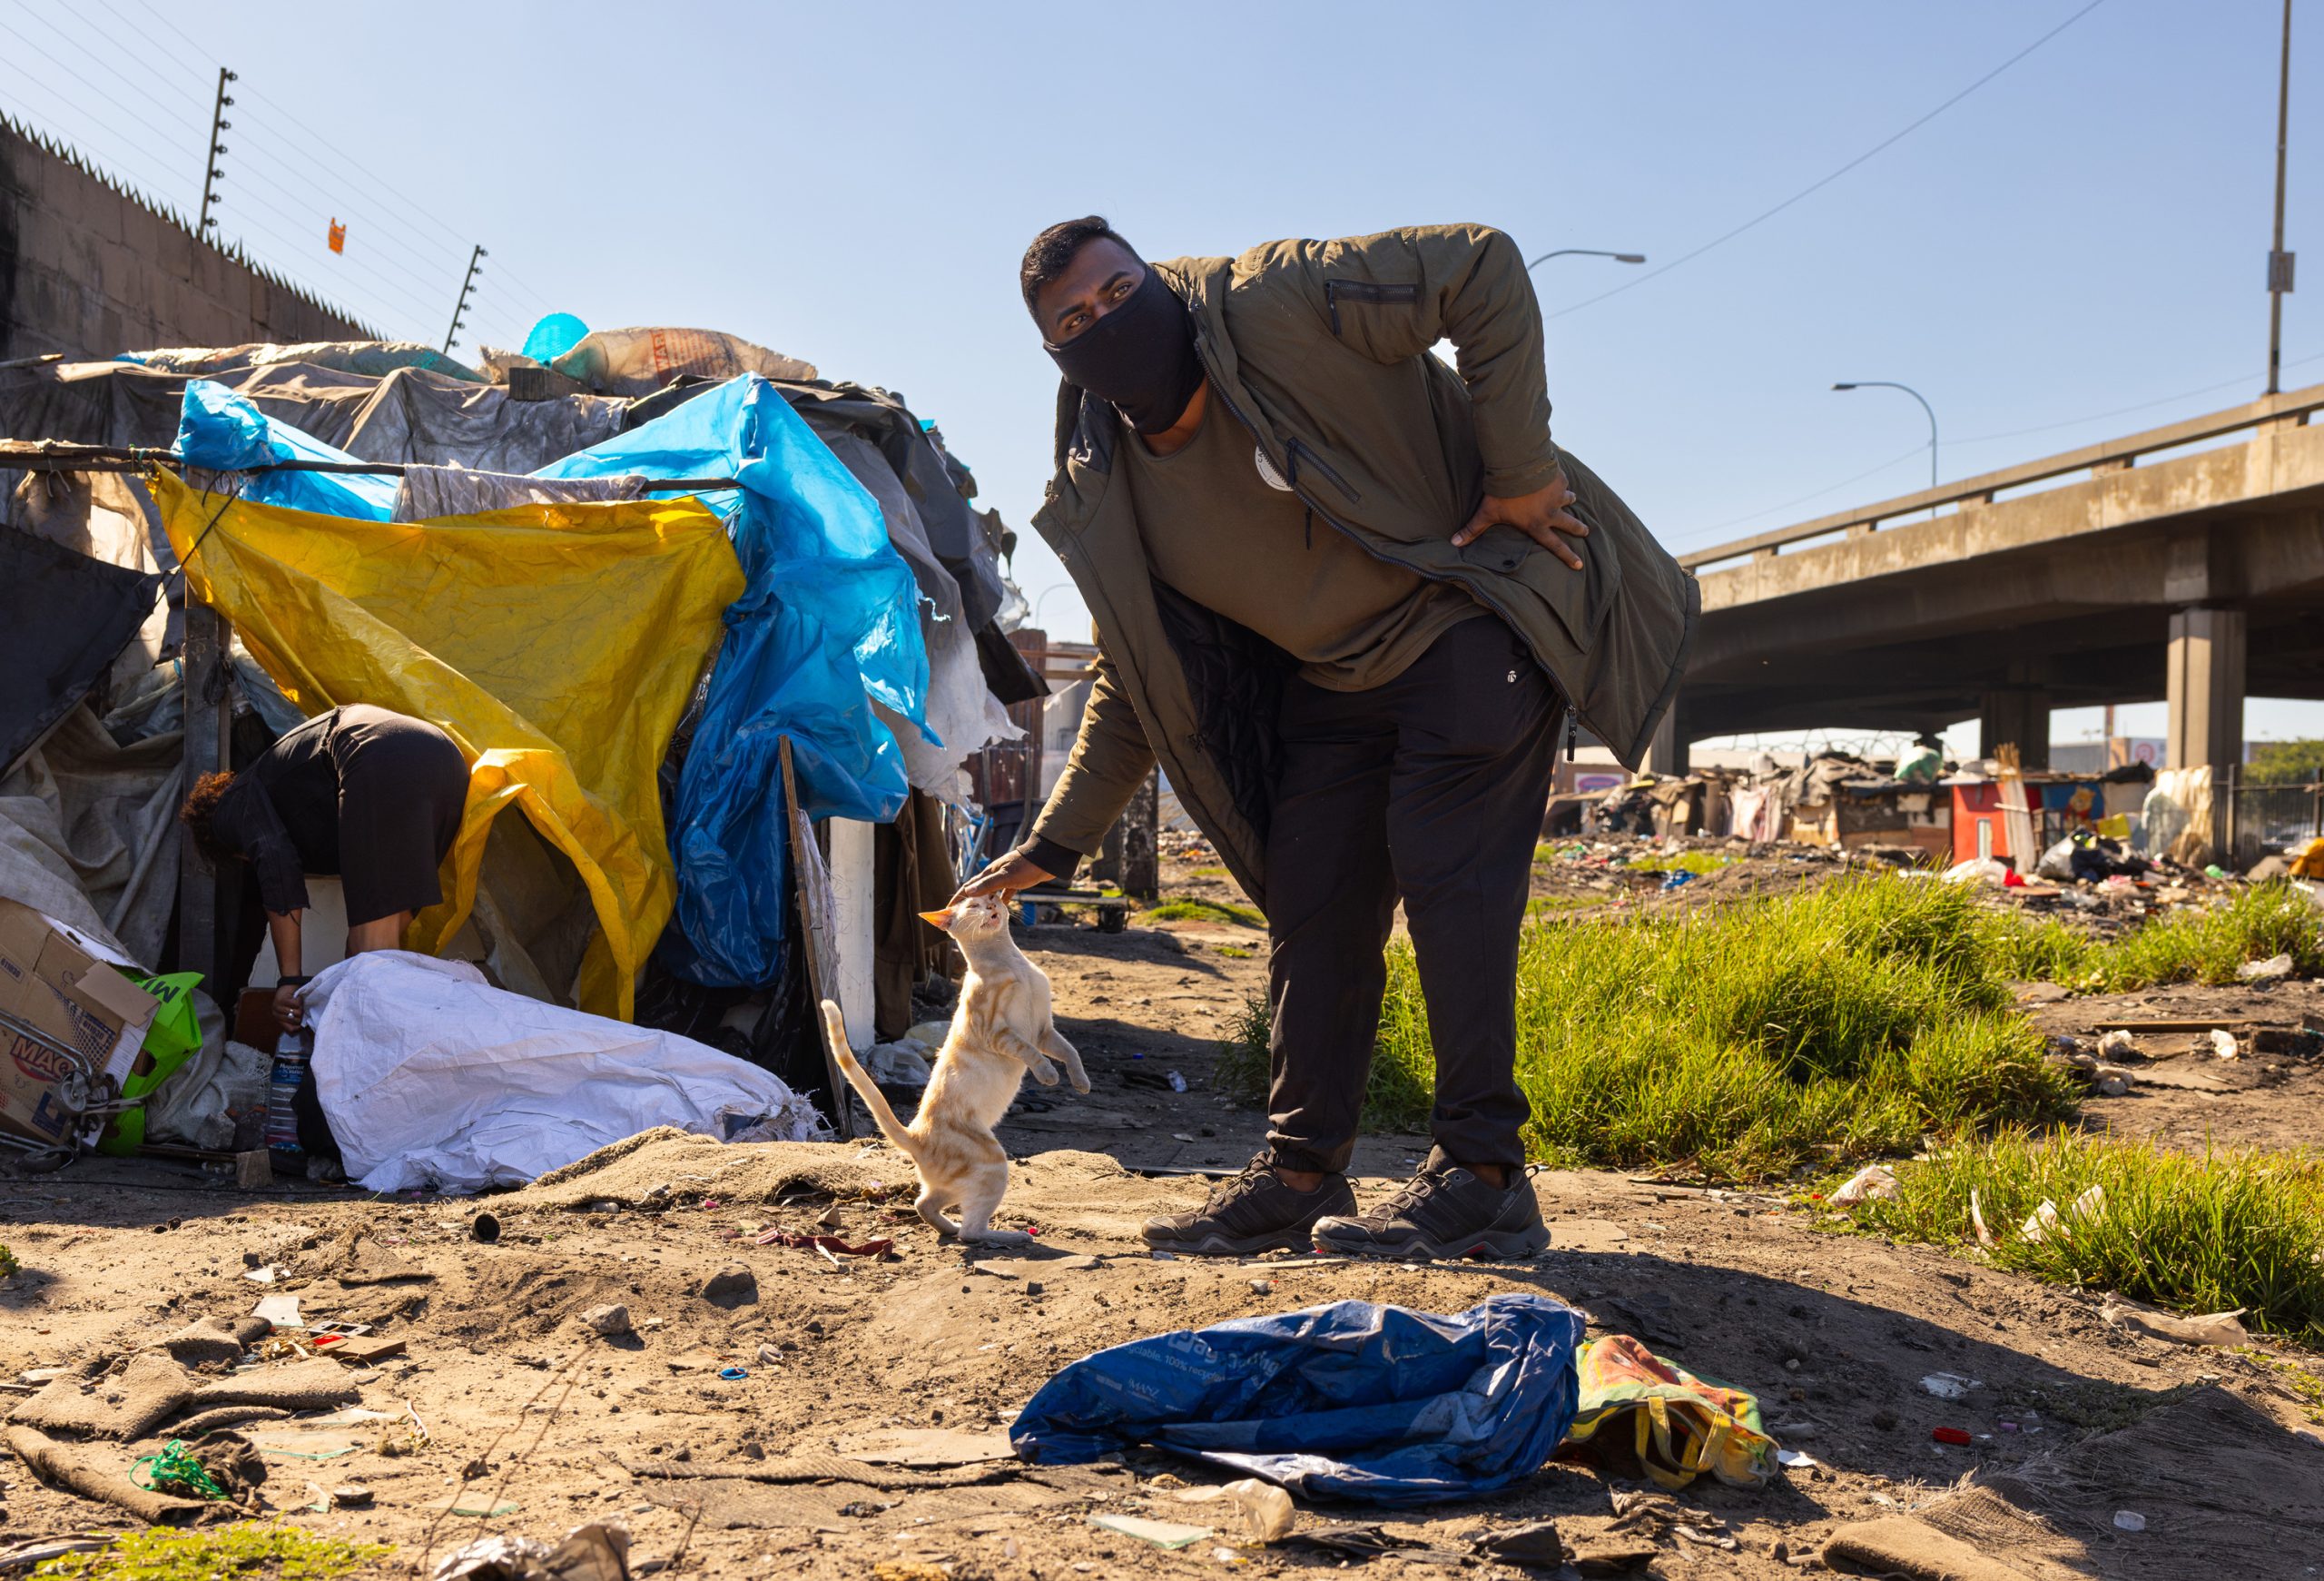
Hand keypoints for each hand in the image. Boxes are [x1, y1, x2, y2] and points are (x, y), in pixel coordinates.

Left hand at [272, 983, 303, 1031]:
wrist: (289, 983)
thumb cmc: (291, 998)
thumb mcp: (289, 1010)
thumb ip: (292, 1018)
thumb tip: (301, 1027)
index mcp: (278, 1018)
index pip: (290, 1029)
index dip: (298, 1027)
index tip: (303, 1024)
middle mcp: (276, 1013)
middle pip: (295, 1021)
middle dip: (302, 1015)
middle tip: (301, 1009)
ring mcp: (278, 1007)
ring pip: (297, 1013)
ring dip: (301, 1007)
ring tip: (299, 1003)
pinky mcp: (283, 1000)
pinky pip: (297, 1005)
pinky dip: (300, 1000)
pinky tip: (298, 998)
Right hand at [951, 851, 1052, 904]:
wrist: (1046, 859)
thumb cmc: (1025, 867)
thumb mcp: (1005, 877)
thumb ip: (988, 884)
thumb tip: (968, 891)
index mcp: (989, 873)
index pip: (969, 886)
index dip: (959, 897)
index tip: (949, 909)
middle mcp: (994, 875)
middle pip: (978, 889)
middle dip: (968, 901)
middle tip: (961, 914)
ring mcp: (1005, 878)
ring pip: (991, 892)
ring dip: (984, 902)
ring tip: (979, 914)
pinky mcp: (1016, 881)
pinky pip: (1005, 894)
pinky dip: (1001, 901)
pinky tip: (1000, 909)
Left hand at [1452, 468, 1587, 569]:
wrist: (1517, 467)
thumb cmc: (1501, 494)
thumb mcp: (1486, 513)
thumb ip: (1473, 529)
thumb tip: (1455, 543)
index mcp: (1537, 525)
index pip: (1554, 545)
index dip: (1567, 556)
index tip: (1579, 564)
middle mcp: (1552, 512)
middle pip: (1570, 524)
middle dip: (1579, 529)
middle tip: (1586, 532)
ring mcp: (1558, 495)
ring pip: (1569, 500)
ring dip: (1569, 499)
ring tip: (1571, 498)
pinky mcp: (1559, 479)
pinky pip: (1563, 481)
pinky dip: (1560, 480)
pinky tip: (1556, 476)